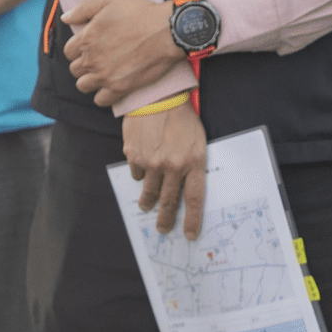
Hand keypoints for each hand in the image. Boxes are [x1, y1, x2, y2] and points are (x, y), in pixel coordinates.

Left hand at [62, 0, 184, 105]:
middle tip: (99, 58)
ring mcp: (104, 75)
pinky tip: (110, 86)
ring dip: (90, 80)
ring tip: (103, 73)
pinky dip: (103, 95)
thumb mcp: (109, 1)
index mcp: (87, 38)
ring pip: (83, 85)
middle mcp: (91, 59)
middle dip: (84, 64)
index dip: (78, 48)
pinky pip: (100, 100)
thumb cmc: (140, 14)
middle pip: (75, 69)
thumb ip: (83, 8)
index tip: (90, 46)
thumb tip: (65, 18)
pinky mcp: (119, 88)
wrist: (167, 31)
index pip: (69, 51)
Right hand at [121, 101, 207, 239]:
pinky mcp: (135, 155)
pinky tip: (142, 168)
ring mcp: (152, 162)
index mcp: (194, 162)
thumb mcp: (197, 140)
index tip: (190, 235)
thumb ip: (192, 164)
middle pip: (169, 202)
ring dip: (148, 202)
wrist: (158, 95)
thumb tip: (185, 187)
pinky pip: (136, 174)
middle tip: (163, 229)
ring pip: (149, 193)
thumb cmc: (182, 117)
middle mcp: (173, 166)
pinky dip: (139, 175)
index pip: (194, 199)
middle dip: (166, 219)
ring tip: (147, 206)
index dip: (192, 220)